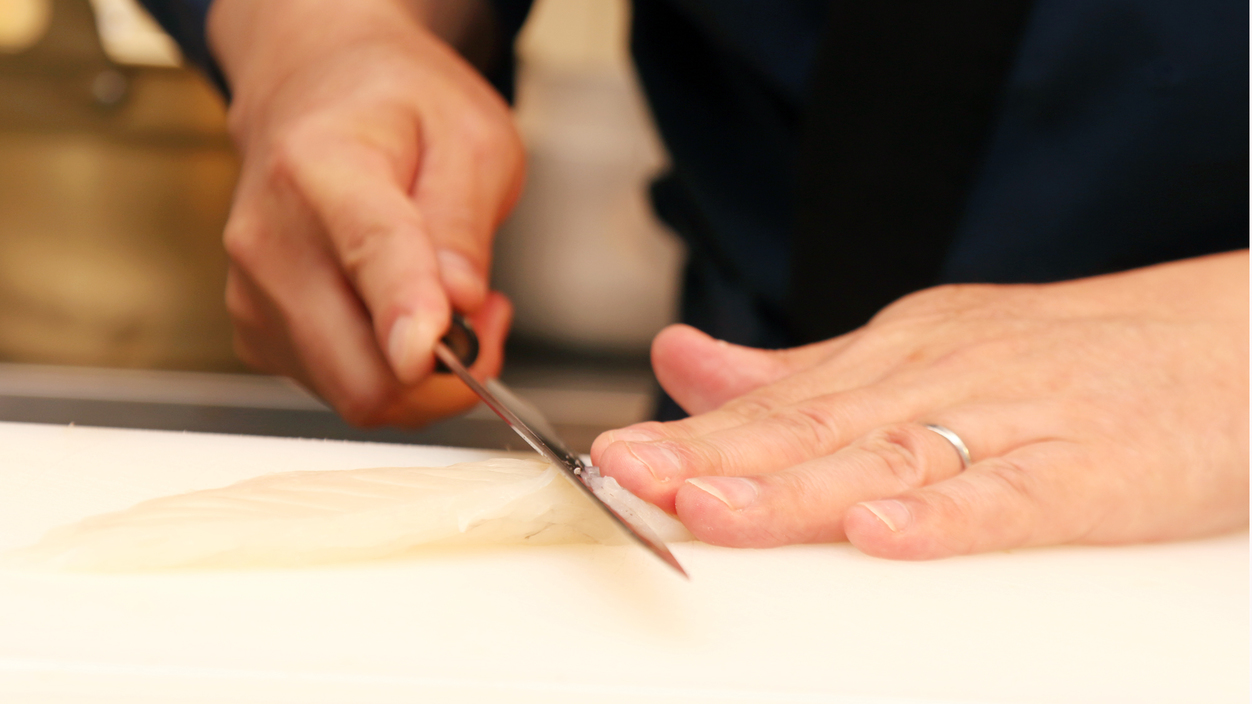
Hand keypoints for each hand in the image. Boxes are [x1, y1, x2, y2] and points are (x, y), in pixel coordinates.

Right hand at [207, 0, 522, 424]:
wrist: (312, 89)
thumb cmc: (393, 106)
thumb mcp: (470, 137)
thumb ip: (463, 225)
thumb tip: (458, 307)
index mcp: (323, 168)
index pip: (370, 256)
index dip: (408, 313)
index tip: (434, 350)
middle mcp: (271, 240)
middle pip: (363, 371)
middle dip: (448, 372)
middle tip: (487, 317)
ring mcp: (255, 295)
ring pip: (358, 394)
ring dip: (424, 375)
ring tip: (450, 299)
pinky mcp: (258, 333)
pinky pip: (341, 388)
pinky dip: (390, 373)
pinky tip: (405, 316)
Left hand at [592, 252, 1248, 558]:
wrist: (1229, 345)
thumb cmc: (1067, 360)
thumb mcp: (922, 352)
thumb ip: (803, 375)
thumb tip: (687, 363)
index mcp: (899, 355)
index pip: (779, 404)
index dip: (693, 437)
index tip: (613, 460)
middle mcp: (943, 379)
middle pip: (814, 428)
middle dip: (714, 457)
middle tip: (626, 476)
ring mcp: (1016, 421)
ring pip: (891, 458)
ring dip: (795, 486)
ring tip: (710, 509)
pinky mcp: (1093, 470)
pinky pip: (1012, 496)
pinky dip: (947, 515)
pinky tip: (881, 532)